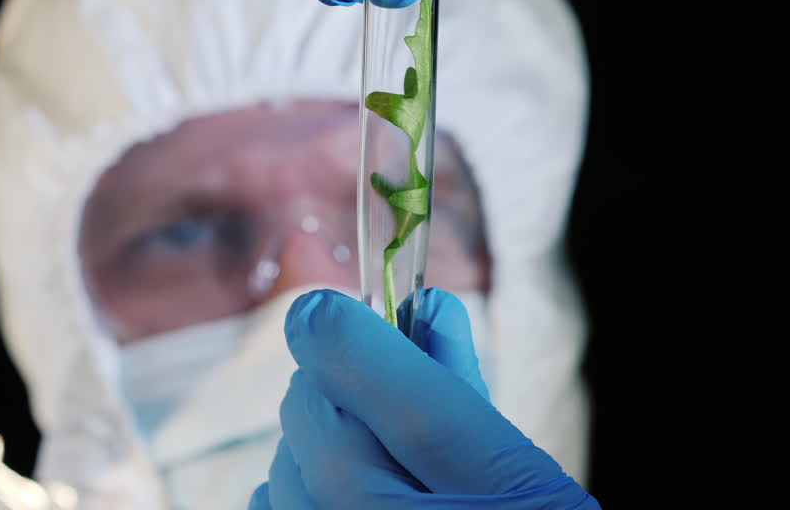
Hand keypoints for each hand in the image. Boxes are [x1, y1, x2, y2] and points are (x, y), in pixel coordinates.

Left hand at [249, 288, 599, 508]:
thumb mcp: (519, 472)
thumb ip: (461, 385)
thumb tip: (424, 301)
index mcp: (491, 494)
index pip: (384, 386)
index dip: (344, 336)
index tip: (323, 312)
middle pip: (319, 416)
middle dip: (333, 385)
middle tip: (366, 391)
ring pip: (285, 461)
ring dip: (312, 443)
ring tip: (369, 467)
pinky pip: (271, 506)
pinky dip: (294, 492)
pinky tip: (340, 506)